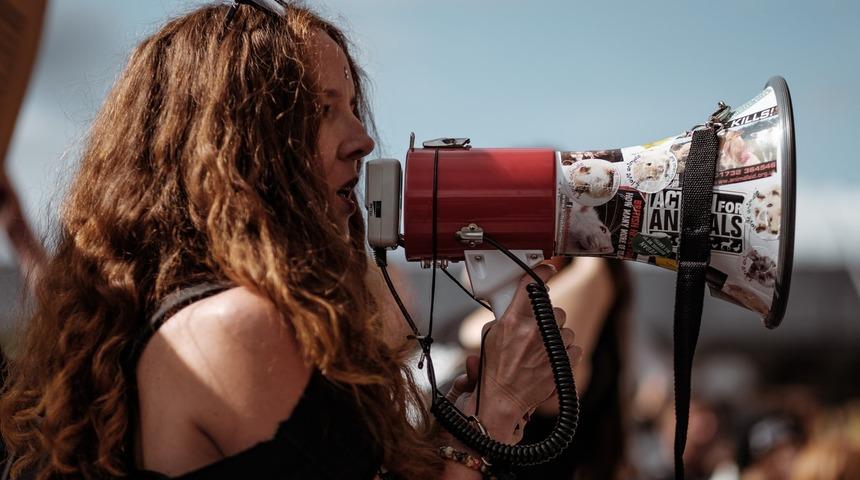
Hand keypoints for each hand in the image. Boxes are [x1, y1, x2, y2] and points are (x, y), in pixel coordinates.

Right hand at [451, 264, 582, 442]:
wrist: (503, 399)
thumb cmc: (494, 371)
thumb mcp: (490, 336)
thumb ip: (505, 316)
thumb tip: (518, 304)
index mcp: (513, 321)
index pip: (531, 285)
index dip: (542, 272)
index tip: (548, 268)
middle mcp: (534, 331)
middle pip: (554, 309)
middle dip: (547, 317)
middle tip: (536, 329)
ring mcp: (550, 348)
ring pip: (565, 329)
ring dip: (556, 337)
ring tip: (541, 349)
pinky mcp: (561, 363)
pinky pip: (574, 348)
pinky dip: (565, 353)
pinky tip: (551, 359)